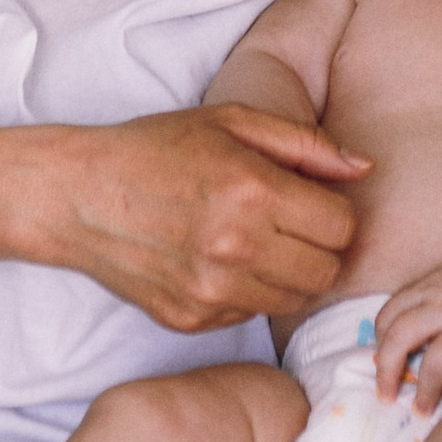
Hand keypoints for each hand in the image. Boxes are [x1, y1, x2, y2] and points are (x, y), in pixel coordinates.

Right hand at [33, 105, 368, 330]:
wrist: (77, 195)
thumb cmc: (155, 148)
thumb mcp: (232, 121)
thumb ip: (305, 144)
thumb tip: (364, 168)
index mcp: (253, 191)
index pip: (341, 227)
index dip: (333, 212)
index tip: (309, 201)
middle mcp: (236, 247)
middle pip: (326, 273)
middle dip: (318, 248)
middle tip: (288, 225)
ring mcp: (211, 292)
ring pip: (293, 301)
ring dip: (287, 275)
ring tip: (254, 242)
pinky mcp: (191, 320)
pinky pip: (249, 317)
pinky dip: (247, 293)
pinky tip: (218, 261)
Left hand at [374, 260, 441, 408]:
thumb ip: (419, 305)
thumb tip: (384, 346)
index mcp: (429, 288)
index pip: (388, 316)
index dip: (378, 344)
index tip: (380, 364)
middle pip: (400, 337)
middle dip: (386, 371)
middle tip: (385, 397)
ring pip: (435, 363)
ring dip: (424, 392)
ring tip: (420, 411)